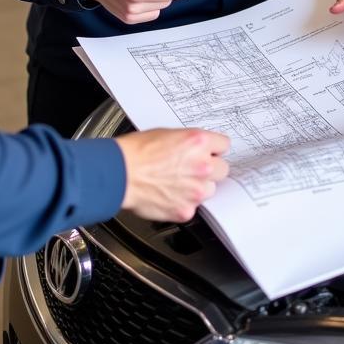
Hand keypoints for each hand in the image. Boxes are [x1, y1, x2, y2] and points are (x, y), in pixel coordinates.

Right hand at [116, 128, 230, 221]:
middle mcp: (202, 166)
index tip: (210, 153)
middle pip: (222, 169)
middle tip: (193, 169)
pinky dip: (183, 202)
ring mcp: (196, 190)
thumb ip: (190, 144)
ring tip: (178, 183)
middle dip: (210, 169)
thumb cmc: (137, 152)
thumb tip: (196, 150)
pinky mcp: (186, 209)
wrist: (120, 173)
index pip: (224, 145)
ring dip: (199, 187)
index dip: (214, 149)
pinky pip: (193, 206)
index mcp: (199, 142)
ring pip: (210, 190)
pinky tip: (169, 194)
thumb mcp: (168, 134)